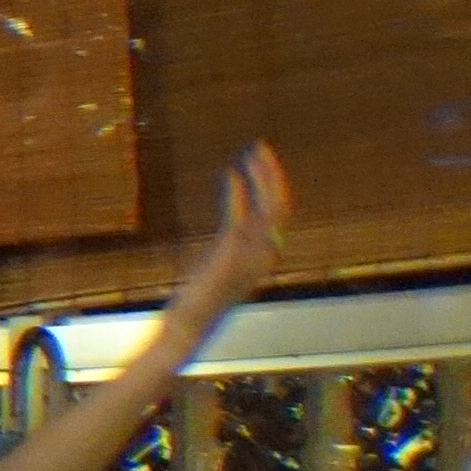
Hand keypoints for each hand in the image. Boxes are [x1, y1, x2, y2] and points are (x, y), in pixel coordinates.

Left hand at [174, 143, 290, 322]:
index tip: (260, 160)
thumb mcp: (222, 258)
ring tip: (252, 151)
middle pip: (281, 204)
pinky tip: (230, 173)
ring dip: (261, 176)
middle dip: (272, 174)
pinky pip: (241, 217)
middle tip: (260, 146)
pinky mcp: (232, 256)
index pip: (279, 212)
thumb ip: (233, 235)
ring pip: (270, 207)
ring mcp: (253, 256)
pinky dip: (237, 192)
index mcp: (266, 254)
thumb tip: (237, 209)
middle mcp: (267, 254)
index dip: (272, 184)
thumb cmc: (202, 294)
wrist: (190, 323)